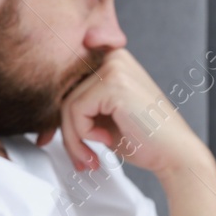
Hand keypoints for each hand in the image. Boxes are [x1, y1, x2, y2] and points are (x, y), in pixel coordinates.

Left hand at [35, 48, 209, 178]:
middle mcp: (113, 57)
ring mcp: (114, 68)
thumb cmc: (142, 138)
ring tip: (89, 158)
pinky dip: (83, 135)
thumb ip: (77, 109)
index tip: (47, 140)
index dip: (55, 115)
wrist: (175, 155)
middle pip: (64, 94)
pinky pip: (76, 111)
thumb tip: (40, 125)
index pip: (66, 84)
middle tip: (80, 158)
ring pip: (66, 105)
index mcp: (110, 61)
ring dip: (73, 139)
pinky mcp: (113, 84)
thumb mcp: (102, 119)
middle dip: (65, 132)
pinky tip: (104, 143)